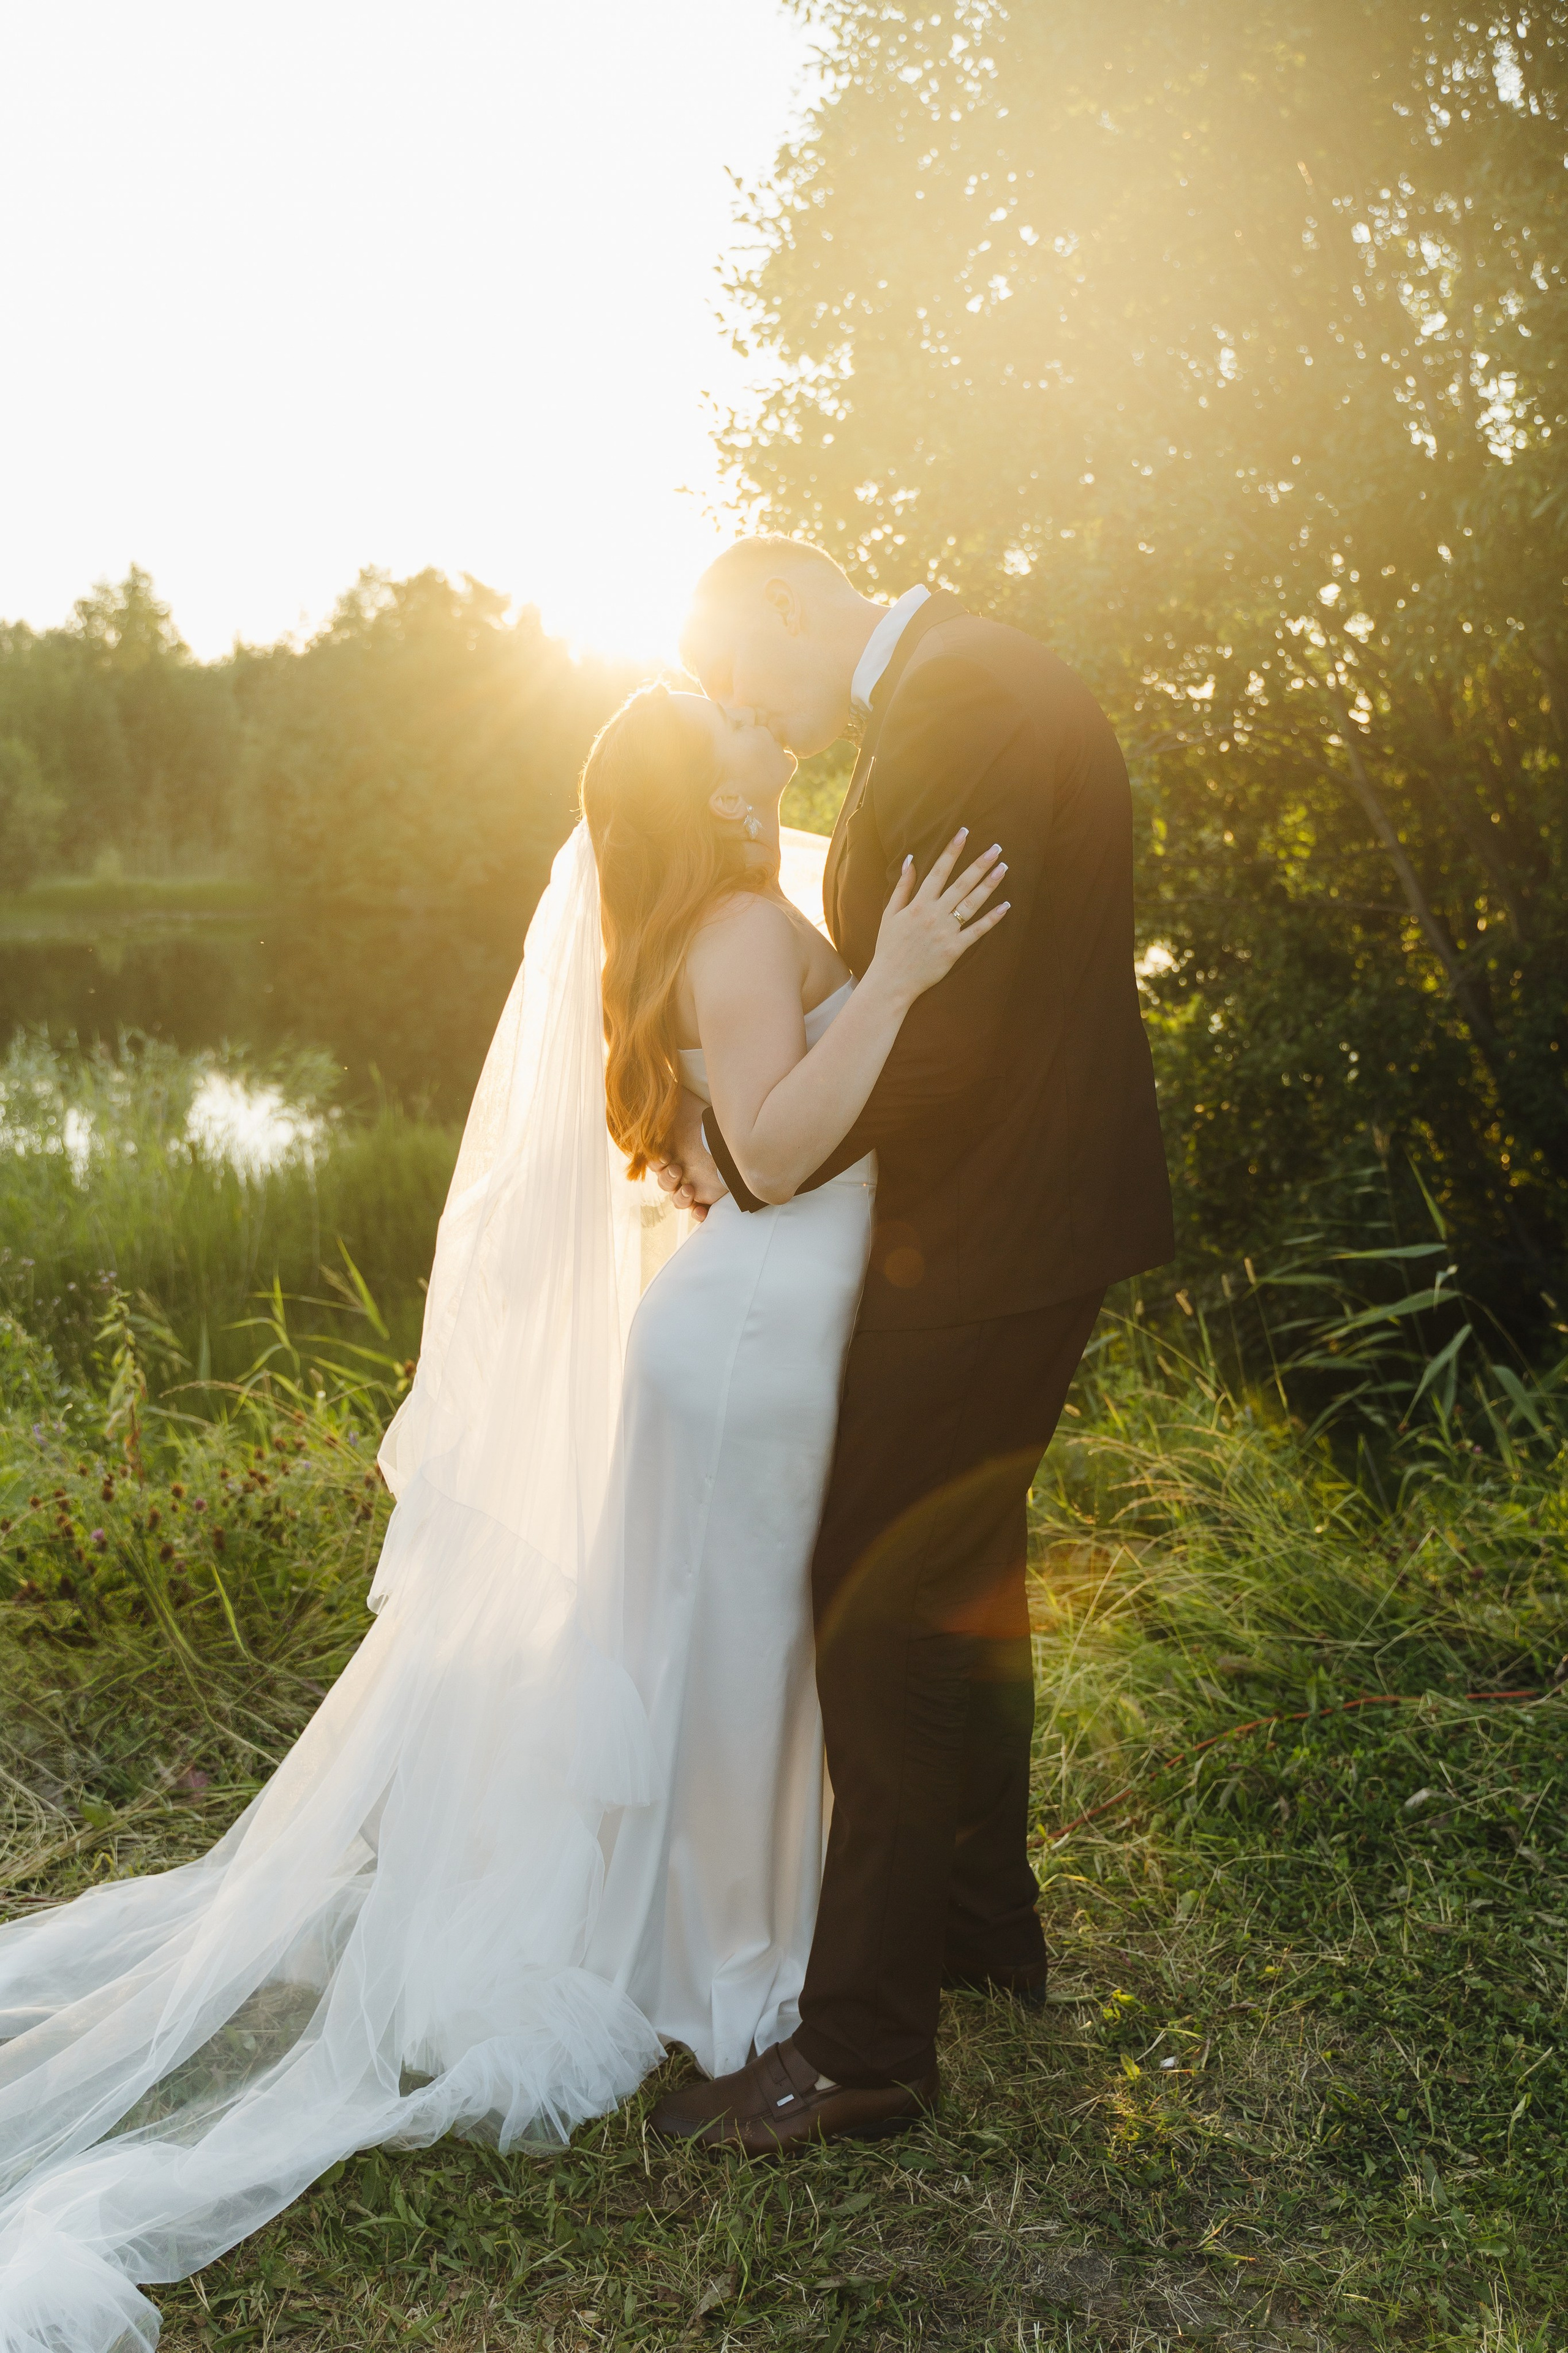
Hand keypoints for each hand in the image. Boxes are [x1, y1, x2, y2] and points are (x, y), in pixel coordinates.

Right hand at [651, 1087, 727, 1222]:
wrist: (732, 1133)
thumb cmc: (703, 1116)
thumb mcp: (679, 1103)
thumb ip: (659, 1103)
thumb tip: (642, 1086)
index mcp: (671, 1150)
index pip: (653, 1163)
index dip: (655, 1163)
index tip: (663, 1156)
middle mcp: (681, 1167)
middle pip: (663, 1182)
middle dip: (667, 1179)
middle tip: (677, 1169)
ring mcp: (695, 1181)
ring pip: (677, 1199)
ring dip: (679, 1197)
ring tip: (689, 1190)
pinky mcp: (710, 1193)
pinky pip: (698, 1210)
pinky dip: (698, 1214)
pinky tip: (701, 1212)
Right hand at [865, 829, 1009, 1009]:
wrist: (891, 981)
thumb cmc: (889, 947)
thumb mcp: (890, 914)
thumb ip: (903, 887)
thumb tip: (910, 860)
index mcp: (918, 904)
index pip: (939, 871)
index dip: (952, 851)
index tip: (964, 833)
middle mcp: (934, 914)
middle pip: (961, 883)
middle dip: (979, 864)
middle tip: (996, 849)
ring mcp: (946, 931)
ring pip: (971, 903)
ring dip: (989, 885)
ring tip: (1003, 869)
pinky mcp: (954, 949)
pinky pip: (976, 931)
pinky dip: (991, 919)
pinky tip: (1005, 906)